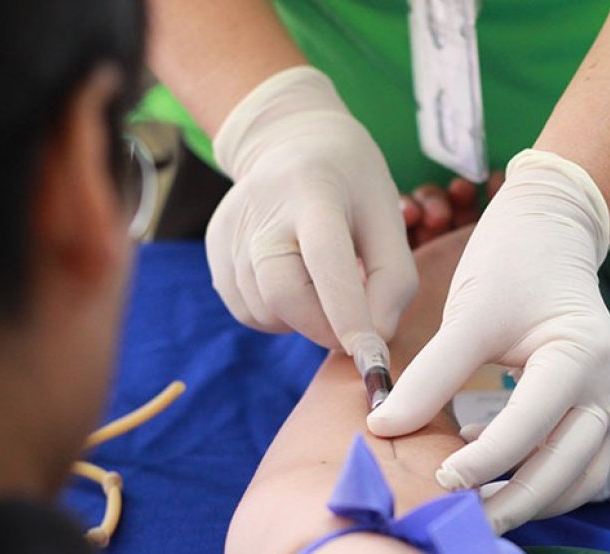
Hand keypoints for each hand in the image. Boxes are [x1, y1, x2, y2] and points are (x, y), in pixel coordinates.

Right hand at [206, 66, 416, 349]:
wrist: (291, 141)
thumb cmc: (352, 184)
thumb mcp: (389, 216)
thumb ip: (394, 279)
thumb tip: (375, 339)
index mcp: (314, 192)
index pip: (326, 260)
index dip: (348, 314)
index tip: (373, 356)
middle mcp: (262, 208)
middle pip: (283, 294)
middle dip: (324, 328)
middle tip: (353, 328)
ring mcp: (231, 229)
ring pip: (265, 311)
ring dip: (303, 320)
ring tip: (323, 286)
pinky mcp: (215, 249)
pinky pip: (247, 310)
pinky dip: (278, 316)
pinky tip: (296, 284)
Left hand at [368, 150, 609, 532]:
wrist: (551, 228)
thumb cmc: (510, 262)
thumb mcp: (469, 314)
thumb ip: (430, 375)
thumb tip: (383, 427)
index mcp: (584, 356)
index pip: (533, 426)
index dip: (484, 460)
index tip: (437, 479)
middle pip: (569, 468)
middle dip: (514, 501)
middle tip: (459, 521)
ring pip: (581, 476)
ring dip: (534, 500)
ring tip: (477, 511)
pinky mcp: (599, 407)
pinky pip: (579, 463)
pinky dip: (543, 480)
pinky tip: (494, 476)